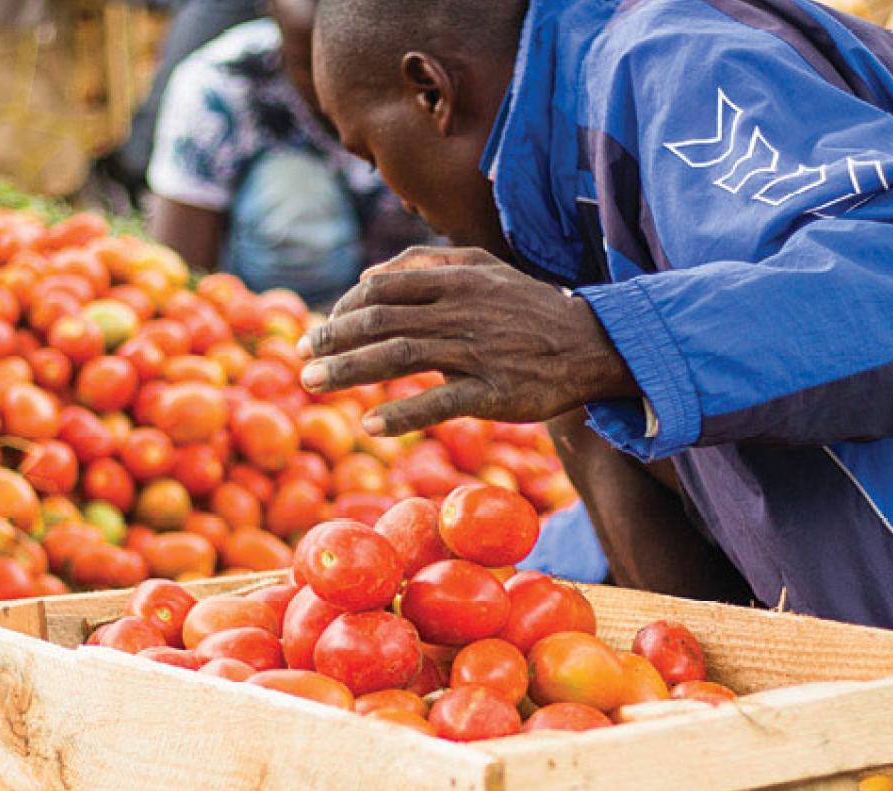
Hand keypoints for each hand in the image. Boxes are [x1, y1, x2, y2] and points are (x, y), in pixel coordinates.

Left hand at [300, 247, 635, 435]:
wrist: (592, 344)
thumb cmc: (528, 306)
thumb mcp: (483, 268)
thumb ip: (425, 264)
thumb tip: (368, 276)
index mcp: (455, 280)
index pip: (380, 290)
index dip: (341, 310)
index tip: (318, 332)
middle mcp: (460, 311)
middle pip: (380, 321)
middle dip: (332, 339)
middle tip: (300, 358)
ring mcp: (477, 352)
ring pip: (399, 357)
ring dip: (349, 371)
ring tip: (312, 384)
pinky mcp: (494, 393)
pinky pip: (440, 402)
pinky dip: (401, 413)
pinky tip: (369, 424)